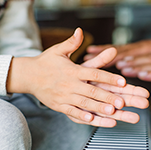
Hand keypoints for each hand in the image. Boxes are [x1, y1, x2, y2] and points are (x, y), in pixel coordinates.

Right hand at [7, 28, 147, 126]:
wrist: (28, 75)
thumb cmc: (46, 62)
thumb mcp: (58, 50)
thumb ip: (72, 42)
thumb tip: (80, 30)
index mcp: (72, 70)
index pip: (93, 72)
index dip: (109, 77)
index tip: (122, 81)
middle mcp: (69, 83)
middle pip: (91, 90)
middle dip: (107, 96)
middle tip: (122, 102)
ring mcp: (63, 96)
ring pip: (83, 103)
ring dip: (98, 107)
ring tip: (112, 112)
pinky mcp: (58, 105)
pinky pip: (71, 111)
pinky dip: (81, 116)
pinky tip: (91, 119)